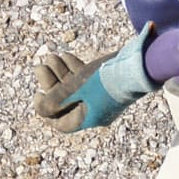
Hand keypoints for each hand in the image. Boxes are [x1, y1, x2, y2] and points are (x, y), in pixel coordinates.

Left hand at [34, 26, 158, 134]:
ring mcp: (102, 96)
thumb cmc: (104, 79)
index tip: (38, 95)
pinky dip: (73, 68)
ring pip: (75, 87)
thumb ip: (52, 102)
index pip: (62, 123)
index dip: (46, 111)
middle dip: (51, 83)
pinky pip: (86, 79)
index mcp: (90, 118)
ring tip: (52, 56)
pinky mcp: (107, 81)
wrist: (139, 63)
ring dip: (60, 72)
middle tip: (42, 66)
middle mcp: (96, 110)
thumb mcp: (73, 90)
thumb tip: (40, 108)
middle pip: (66, 102)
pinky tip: (65, 56)